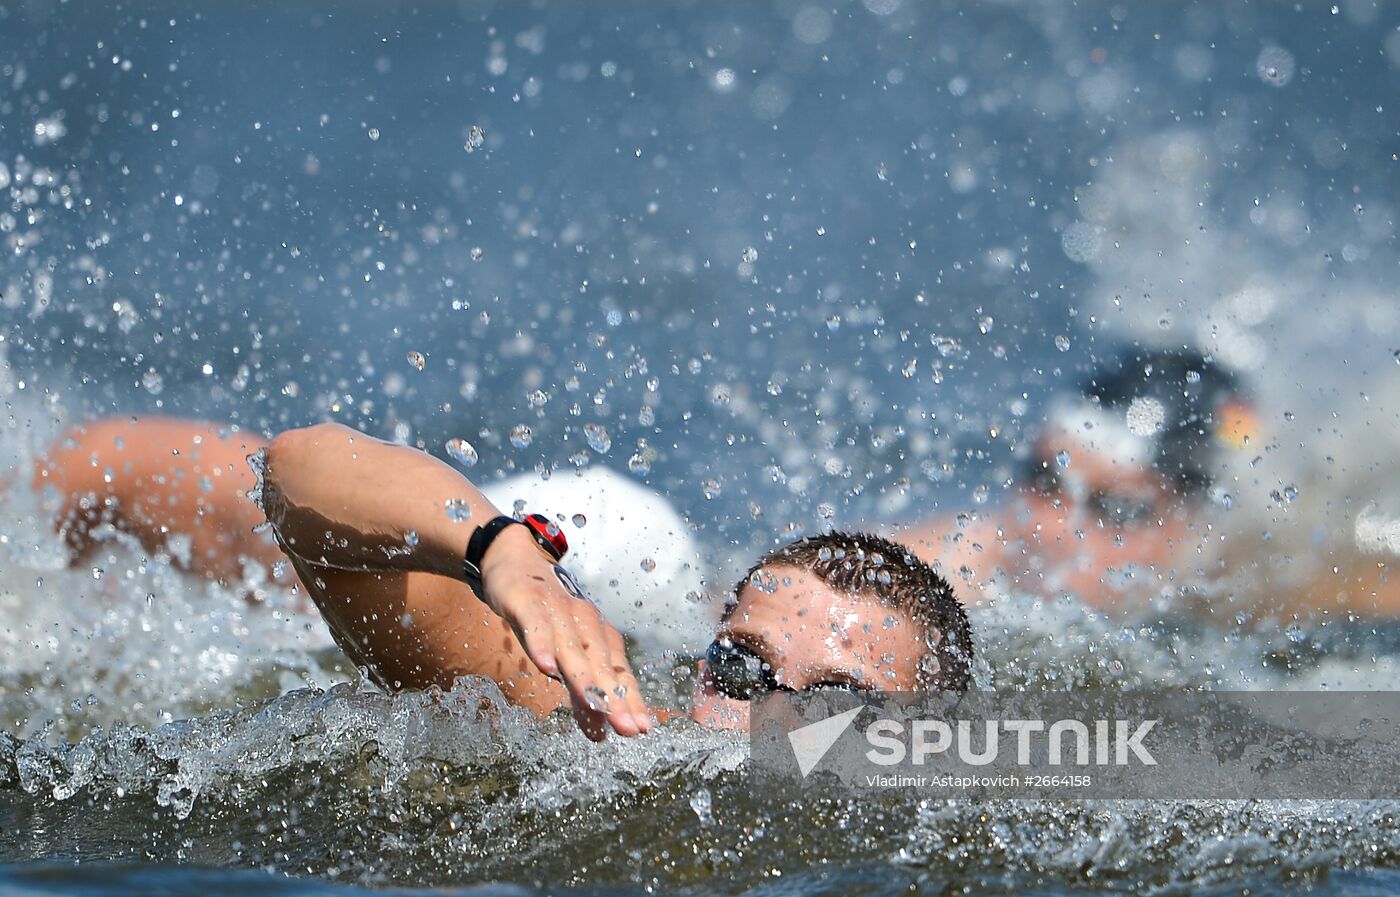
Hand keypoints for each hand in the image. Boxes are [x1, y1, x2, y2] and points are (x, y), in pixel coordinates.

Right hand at [478, 524, 651, 739]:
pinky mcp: (527, 600)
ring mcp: (557, 610)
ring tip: (595, 705)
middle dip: (615, 697)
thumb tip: (599, 735)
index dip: (630, 700)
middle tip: (627, 728)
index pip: (618, 674)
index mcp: (598, 636)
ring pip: (572, 647)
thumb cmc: (545, 615)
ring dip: (583, 677)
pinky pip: (536, 624)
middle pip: (601, 664)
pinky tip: (545, 666)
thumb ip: (580, 693)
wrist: (515, 561)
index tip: (641, 729)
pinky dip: (541, 644)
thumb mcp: (563, 655)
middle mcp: (584, 622)